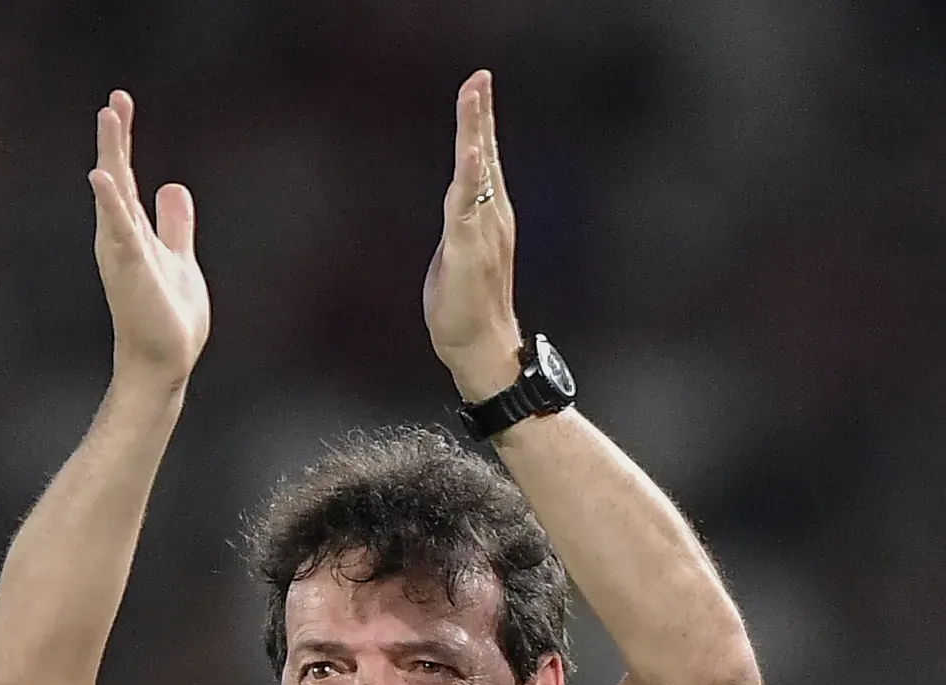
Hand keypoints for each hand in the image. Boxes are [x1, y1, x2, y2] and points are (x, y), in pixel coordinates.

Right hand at [88, 90, 207, 390]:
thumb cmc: (167, 316)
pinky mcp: (130, 266)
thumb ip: (174, 224)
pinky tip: (102, 175)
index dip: (124, 140)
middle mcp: (122, 236)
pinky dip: (110, 201)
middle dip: (116, 138)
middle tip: (114, 99)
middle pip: (117, 176)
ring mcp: (124, 250)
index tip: (121, 104)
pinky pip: (119, 227)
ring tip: (108, 118)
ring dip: (112, 154)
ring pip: (115, 193)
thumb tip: (172, 186)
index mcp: (133, 231)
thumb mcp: (178, 256)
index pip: (126, 176)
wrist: (164, 359)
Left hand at [424, 70, 525, 401]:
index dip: (478, 125)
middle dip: (479, 115)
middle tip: (479, 76)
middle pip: (484, 155)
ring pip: (476, 172)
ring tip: (474, 96)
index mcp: (485, 217)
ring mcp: (481, 232)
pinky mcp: (467, 250)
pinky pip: (467, 207)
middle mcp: (490, 217)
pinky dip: (471, 176)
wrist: (480, 348)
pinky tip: (472, 152)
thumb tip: (456, 211)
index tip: (476, 87)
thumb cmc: (467, 307)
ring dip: (475, 132)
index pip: (481, 162)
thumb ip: (458, 227)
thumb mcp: (457, 256)